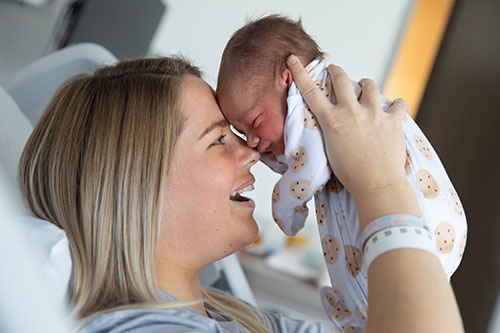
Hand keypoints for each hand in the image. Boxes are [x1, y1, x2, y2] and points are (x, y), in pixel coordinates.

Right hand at [286, 55, 407, 200]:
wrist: (377, 185)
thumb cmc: (351, 175)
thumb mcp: (330, 150)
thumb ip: (332, 131)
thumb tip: (334, 122)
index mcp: (332, 121)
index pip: (311, 91)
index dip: (301, 73)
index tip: (294, 58)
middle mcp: (352, 112)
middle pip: (341, 79)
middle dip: (336, 71)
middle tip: (333, 69)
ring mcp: (374, 114)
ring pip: (370, 85)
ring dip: (366, 86)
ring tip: (366, 91)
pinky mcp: (393, 120)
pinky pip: (398, 104)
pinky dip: (396, 106)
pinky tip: (394, 110)